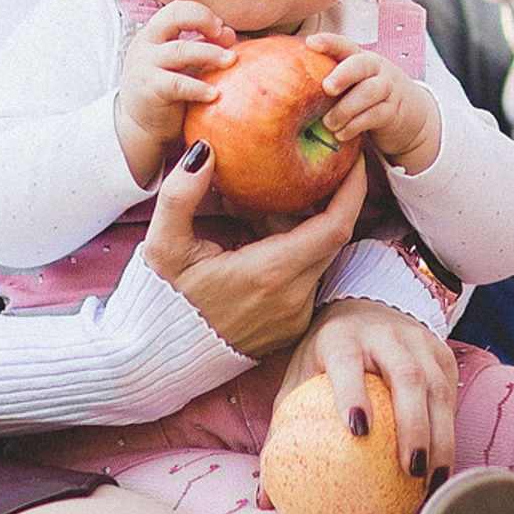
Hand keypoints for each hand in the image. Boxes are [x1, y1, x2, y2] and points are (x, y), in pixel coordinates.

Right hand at [115, 0, 237, 189]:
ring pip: (180, 50)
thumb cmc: (164, 91)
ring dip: (210, 53)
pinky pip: (177, 84)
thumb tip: (230, 33)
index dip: (202, 13)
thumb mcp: (182, 64)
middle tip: (224, 34)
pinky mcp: (149, 89)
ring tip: (230, 60)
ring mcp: (144, 66)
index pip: (176, 9)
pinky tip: (215, 94)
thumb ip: (201, 46)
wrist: (140, 127)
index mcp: (153, 34)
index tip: (221, 29)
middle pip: (174, 16)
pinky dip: (198, 87)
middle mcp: (146, 45)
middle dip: (203, 19)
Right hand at [142, 148, 364, 355]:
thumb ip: (180, 196)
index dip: (353, 189)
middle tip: (289, 178)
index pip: (336, 226)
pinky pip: (308, 278)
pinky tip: (258, 243)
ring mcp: (295, 316)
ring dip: (300, 228)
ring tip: (257, 214)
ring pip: (318, 255)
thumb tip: (205, 152)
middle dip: (319, 201)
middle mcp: (292, 297)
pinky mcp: (292, 327)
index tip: (354, 158)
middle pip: (331, 236)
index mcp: (269, 273)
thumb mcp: (163, 246)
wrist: (159, 361)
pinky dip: (294, 254)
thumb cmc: (163, 300)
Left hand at [282, 300, 458, 482]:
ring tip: (430, 479)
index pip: (347, 361)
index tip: (357, 432)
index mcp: (340, 337)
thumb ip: (283, 433)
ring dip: (439, 435)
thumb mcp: (299, 381)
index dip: (353, 392)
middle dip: (413, 425)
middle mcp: (383, 333)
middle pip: (405, 375)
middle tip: (409, 471)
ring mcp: (417, 338)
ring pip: (436, 385)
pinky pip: (449, 391)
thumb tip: (265, 500)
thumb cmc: (324, 360)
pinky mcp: (440, 350)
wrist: (363, 310)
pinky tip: (441, 466)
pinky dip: (448, 429)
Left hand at [308, 34, 440, 173]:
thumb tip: (290, 85)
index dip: (329, 42)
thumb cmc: (369, 96)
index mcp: (361, 58)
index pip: (345, 45)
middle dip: (343, 74)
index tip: (311, 43)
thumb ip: (334, 80)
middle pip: (361, 65)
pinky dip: (356, 125)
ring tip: (328, 123)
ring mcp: (388, 89)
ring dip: (346, 108)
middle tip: (327, 88)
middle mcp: (376, 69)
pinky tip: (341, 134)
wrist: (410, 115)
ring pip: (369, 92)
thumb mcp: (355, 82)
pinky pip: (375, 115)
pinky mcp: (393, 111)